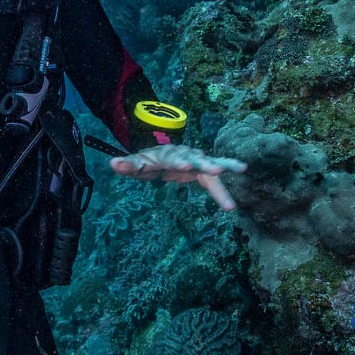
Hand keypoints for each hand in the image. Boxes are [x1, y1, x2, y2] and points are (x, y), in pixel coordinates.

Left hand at [109, 144, 247, 210]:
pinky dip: (224, 187)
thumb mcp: (137, 165)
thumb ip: (127, 165)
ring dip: (225, 166)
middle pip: (196, 159)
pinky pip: (215, 179)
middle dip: (206, 164)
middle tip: (217, 170)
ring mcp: (196, 160)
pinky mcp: (204, 169)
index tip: (185, 166)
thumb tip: (113, 164)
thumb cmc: (148, 162)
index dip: (178, 161)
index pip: (173, 157)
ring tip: (241, 168)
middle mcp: (185, 154)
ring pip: (211, 164)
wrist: (162, 156)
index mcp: (167, 154)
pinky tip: (234, 200)